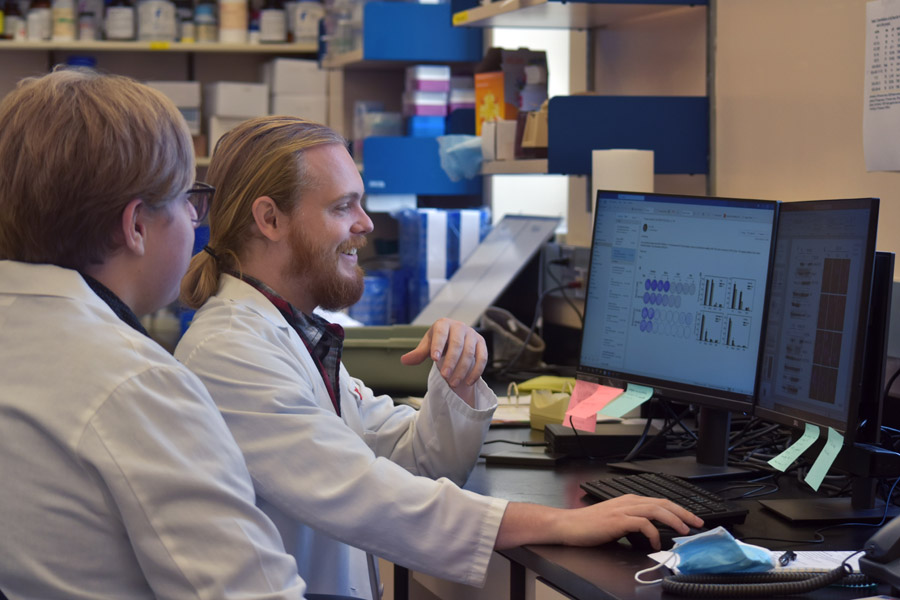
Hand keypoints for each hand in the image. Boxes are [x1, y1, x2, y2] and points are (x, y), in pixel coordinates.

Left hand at [400, 318, 487, 403]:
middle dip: (451, 361)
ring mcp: (472, 335)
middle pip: (457, 344)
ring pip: (469, 353)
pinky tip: (468, 382)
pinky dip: (476, 371)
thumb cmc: (439, 342)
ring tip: (453, 383)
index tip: (434, 359)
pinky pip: (482, 358)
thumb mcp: (427, 347)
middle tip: (444, 376)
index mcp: (444, 324)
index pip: (441, 333)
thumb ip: (417, 354)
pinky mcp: (481, 344)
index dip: (438, 345)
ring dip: (462, 369)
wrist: (455, 339)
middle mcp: (460, 327)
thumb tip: (404, 361)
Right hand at [558, 495, 703, 549]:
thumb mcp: (616, 521)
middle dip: (682, 512)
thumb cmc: (589, 526)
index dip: (679, 509)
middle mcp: (628, 501)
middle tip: (697, 523)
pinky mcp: (617, 520)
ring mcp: (622, 509)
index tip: (692, 519)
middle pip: (662, 502)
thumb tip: (653, 532)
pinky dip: (653, 532)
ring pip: (655, 509)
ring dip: (673, 519)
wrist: (568, 526)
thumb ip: (633, 522)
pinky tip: (656, 542)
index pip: (660, 501)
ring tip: (684, 530)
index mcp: (629, 500)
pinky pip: (642, 523)